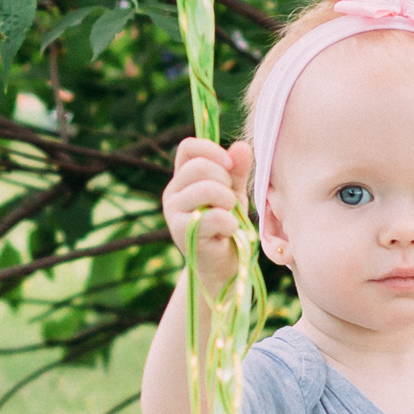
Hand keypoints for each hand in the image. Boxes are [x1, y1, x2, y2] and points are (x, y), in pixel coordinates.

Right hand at [162, 136, 251, 293]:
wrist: (223, 266)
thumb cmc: (227, 226)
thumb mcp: (234, 192)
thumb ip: (237, 170)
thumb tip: (241, 146)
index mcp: (182, 179)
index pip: (188, 147)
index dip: (211, 150)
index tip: (230, 165)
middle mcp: (172, 193)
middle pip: (199, 166)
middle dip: (225, 181)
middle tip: (231, 201)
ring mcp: (173, 213)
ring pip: (206, 188)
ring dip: (228, 201)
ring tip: (231, 215)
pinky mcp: (181, 233)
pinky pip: (212, 216)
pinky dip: (229, 222)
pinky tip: (230, 231)